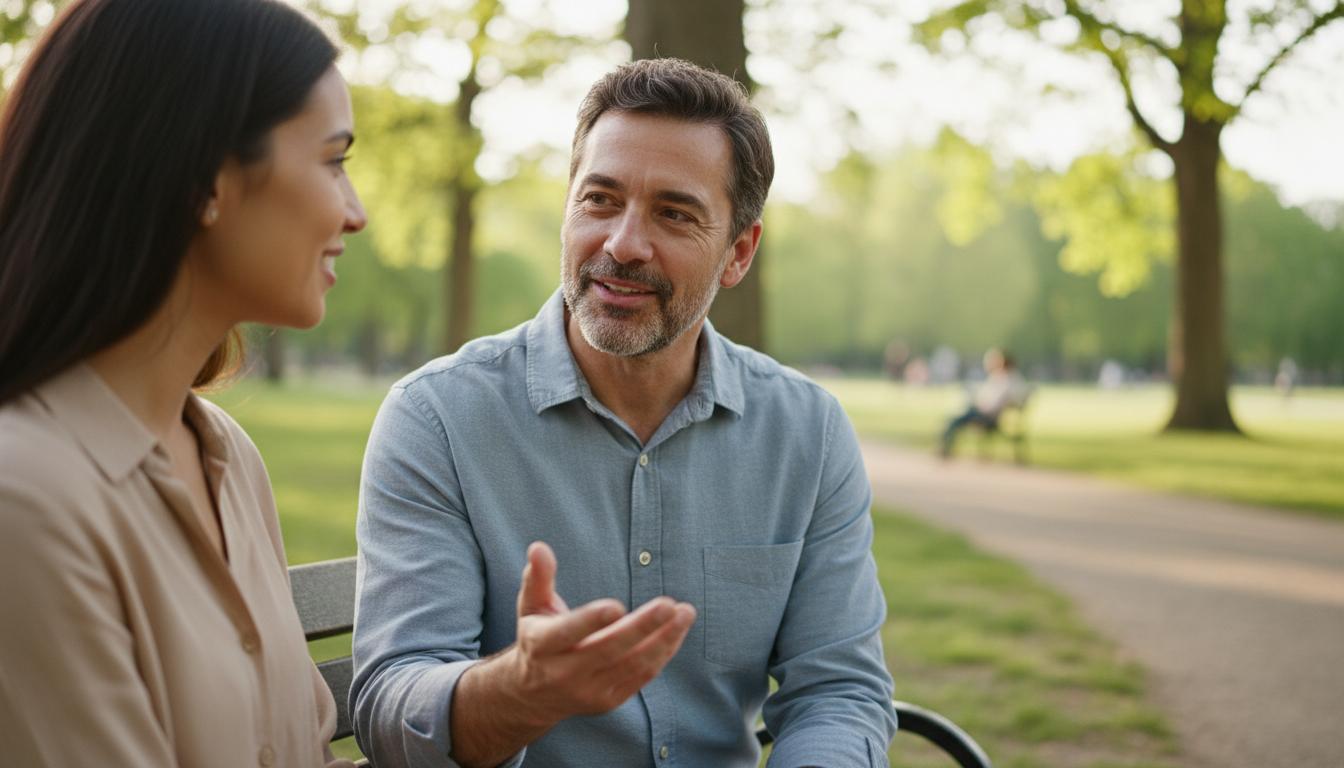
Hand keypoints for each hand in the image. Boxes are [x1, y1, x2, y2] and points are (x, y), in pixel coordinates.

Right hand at [502, 541, 696, 725]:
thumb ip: (538, 577)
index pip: (566, 633)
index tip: (617, 606)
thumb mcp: (531, 606)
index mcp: (541, 645)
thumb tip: (538, 547)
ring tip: (685, 613)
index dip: (591, 621)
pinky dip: (662, 653)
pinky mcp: (608, 700)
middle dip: (641, 627)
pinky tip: (677, 631)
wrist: (535, 695)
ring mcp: (588, 691)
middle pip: (607, 650)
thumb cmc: (537, 638)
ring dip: (663, 639)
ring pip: (631, 665)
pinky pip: (641, 677)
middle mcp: (563, 673)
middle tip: (667, 605)